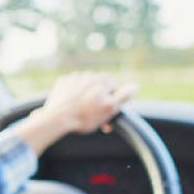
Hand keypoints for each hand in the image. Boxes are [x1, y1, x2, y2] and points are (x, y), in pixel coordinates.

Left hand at [16, 72, 136, 155]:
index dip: (112, 104)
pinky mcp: (62, 82)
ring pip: (85, 89)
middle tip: (94, 119)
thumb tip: (135, 86)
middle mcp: (90, 75)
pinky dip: (73, 96)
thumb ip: (124, 96)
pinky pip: (72, 88)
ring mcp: (75, 78)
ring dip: (86, 99)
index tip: (107, 117)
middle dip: (98, 102)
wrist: (58, 118)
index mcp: (103, 79)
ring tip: (82, 113)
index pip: (114, 91)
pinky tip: (72, 107)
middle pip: (99, 90)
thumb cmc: (85, 116)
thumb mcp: (110, 108)